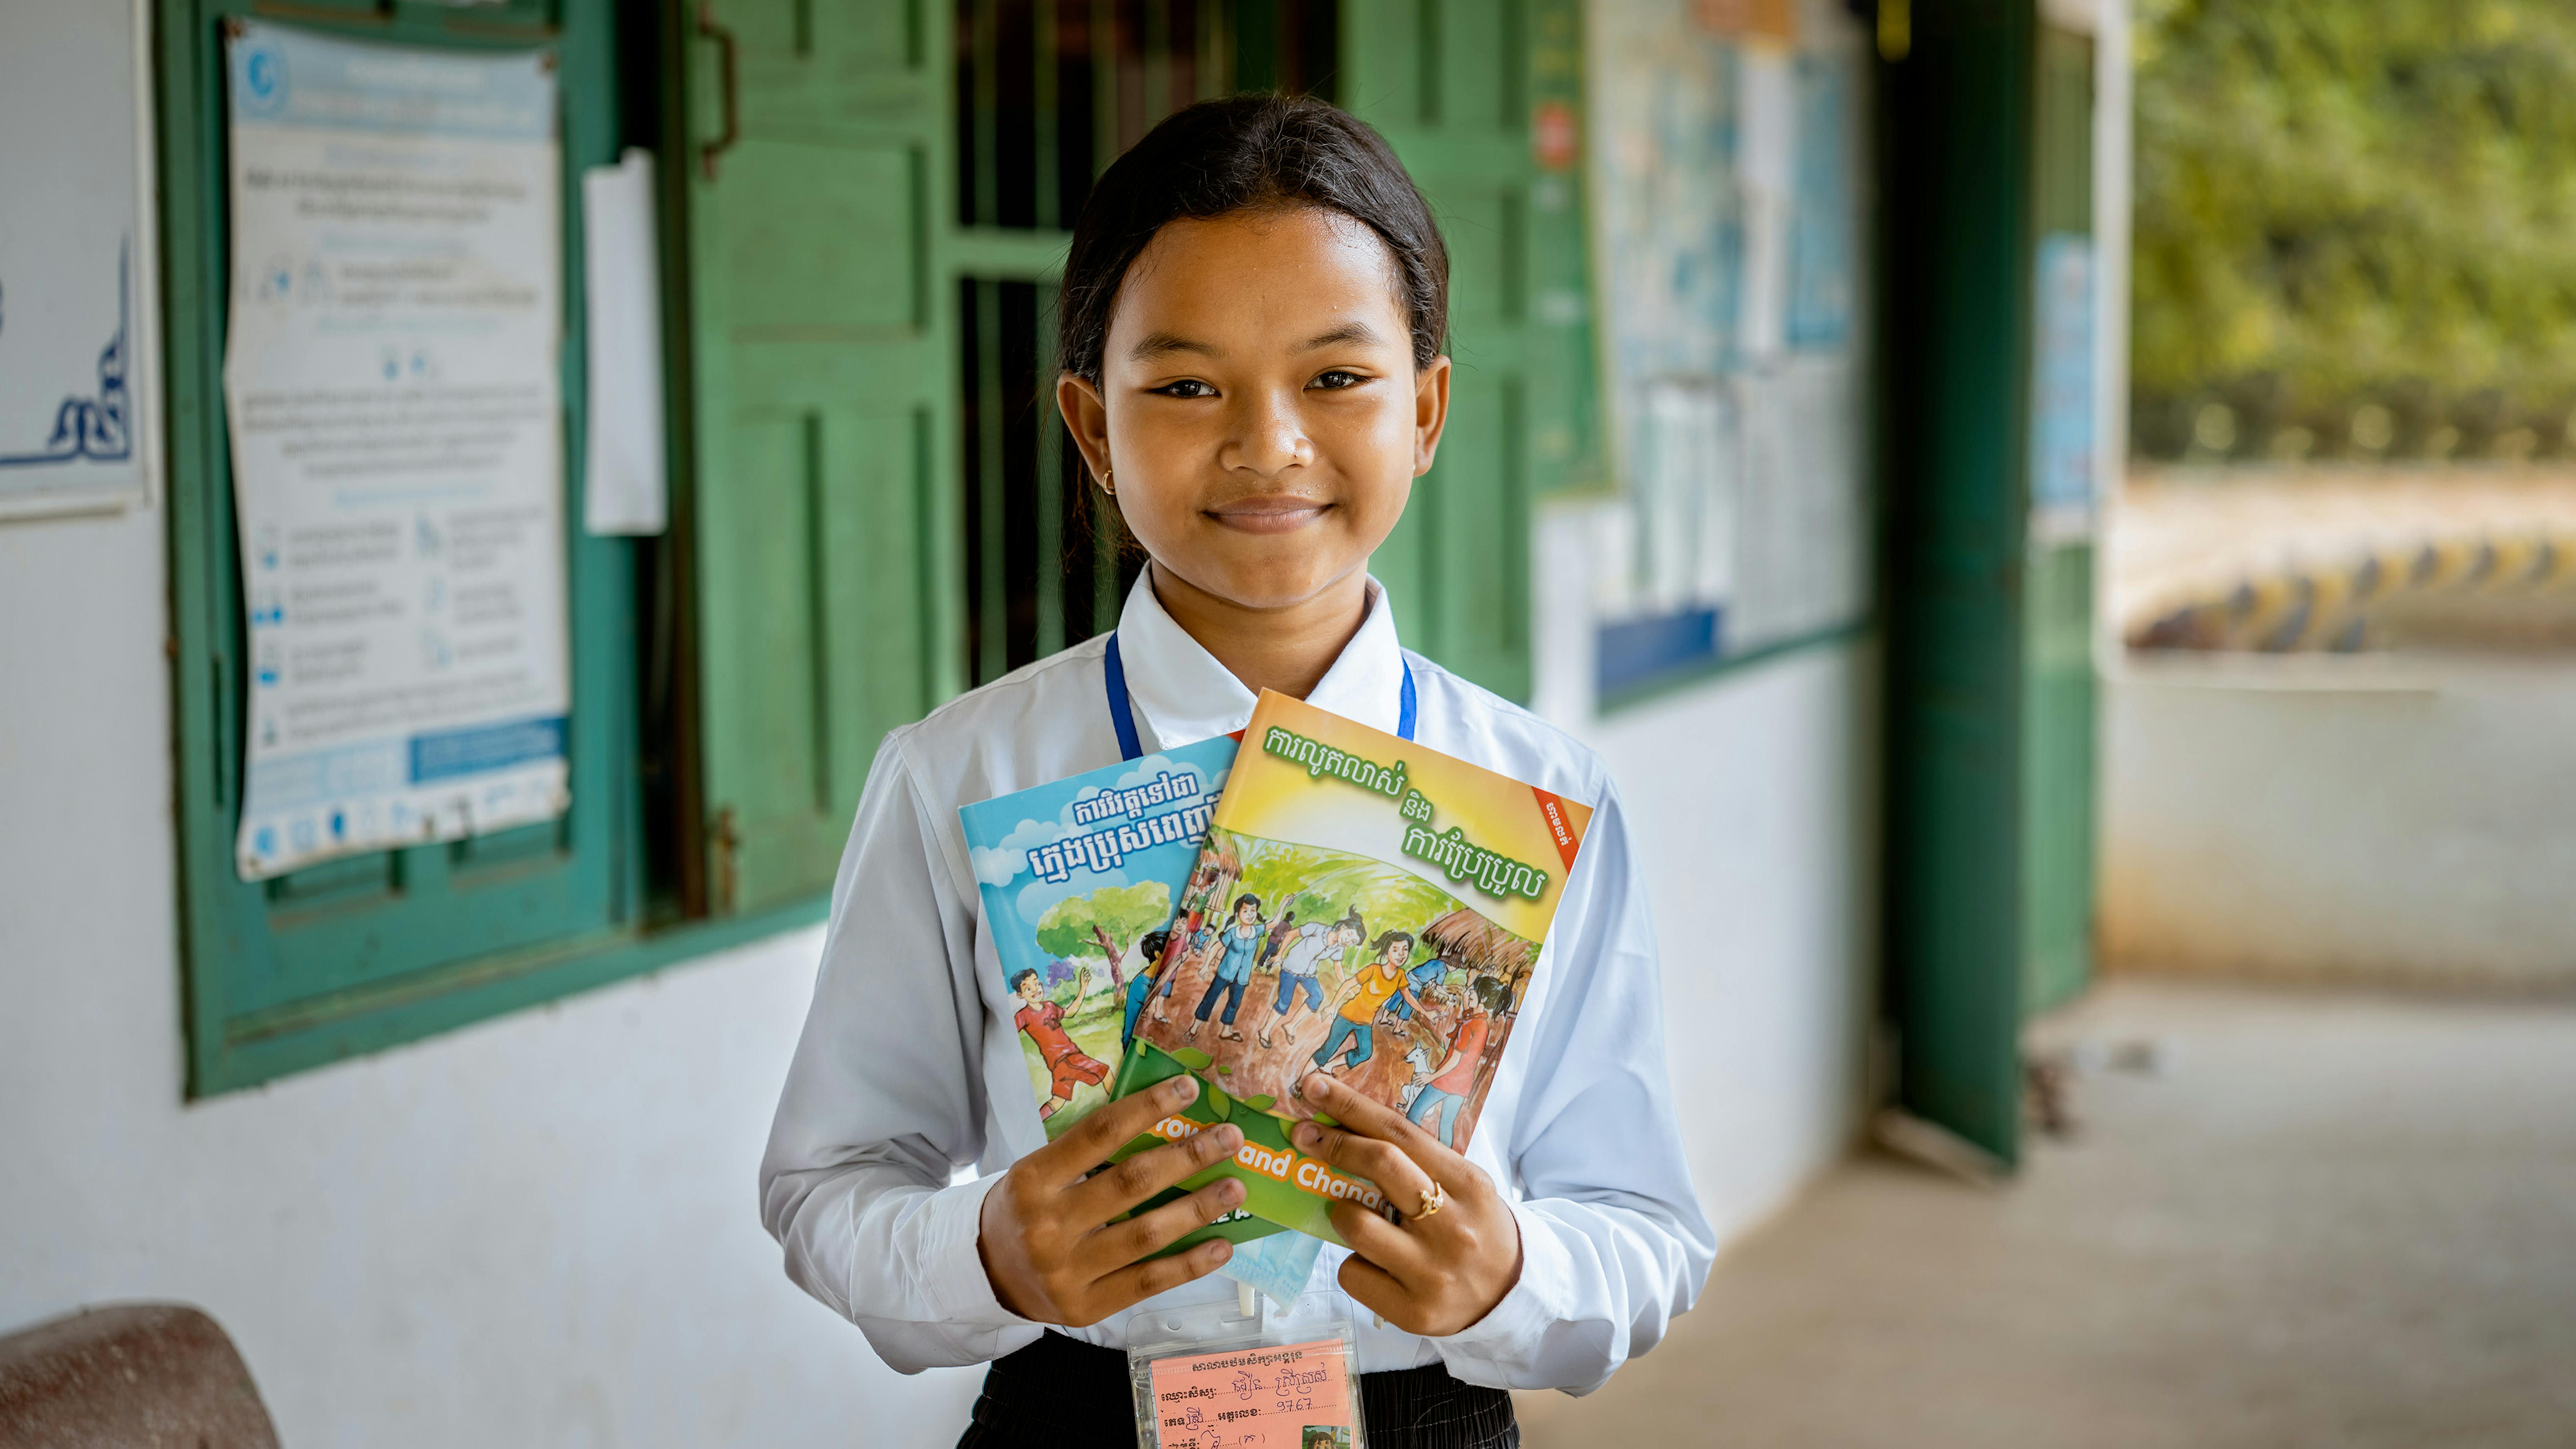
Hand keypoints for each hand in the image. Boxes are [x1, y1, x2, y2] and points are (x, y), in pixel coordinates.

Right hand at [978, 1075, 1246, 1326]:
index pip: (1099, 1133)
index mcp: (1032, 1179)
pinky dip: (1190, 1264)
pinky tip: (1221, 1245)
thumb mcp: (1038, 1173)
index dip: (1147, 1107)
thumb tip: (1164, 1123)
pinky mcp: (1086, 1307)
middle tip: (1230, 1138)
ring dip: (1197, 1208)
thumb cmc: (1025, 1211)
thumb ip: (1087, 1155)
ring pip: (1146, 1235)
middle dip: (1188, 1157)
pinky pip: (1148, 1282)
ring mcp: (1066, 1272)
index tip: (1189, 1089)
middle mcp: (1047, 1225)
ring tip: (1234, 1188)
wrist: (987, 1276)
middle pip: (1131, 1183)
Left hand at [1291, 1072, 1521, 1336]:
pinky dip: (1354, 1264)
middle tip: (1304, 1134)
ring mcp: (1432, 1272)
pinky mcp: (1413, 1311)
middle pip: (1382, 1166)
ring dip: (1340, 1212)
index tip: (1315, 1087)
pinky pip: (1353, 1274)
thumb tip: (1348, 1129)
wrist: (1510, 1297)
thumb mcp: (1463, 1188)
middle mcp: (1453, 1227)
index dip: (1352, 1107)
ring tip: (1351, 1215)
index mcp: (1468, 1185)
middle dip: (1334, 1144)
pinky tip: (1375, 1265)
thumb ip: (1419, 1164)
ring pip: (1356, 1225)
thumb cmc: (1474, 1229)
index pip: (1401, 1133)